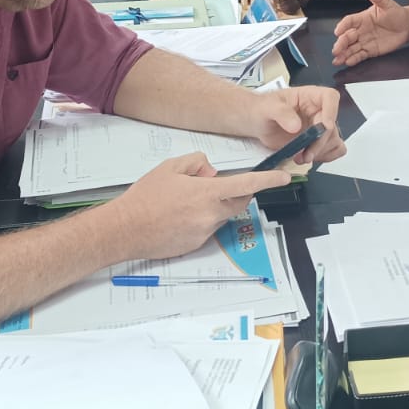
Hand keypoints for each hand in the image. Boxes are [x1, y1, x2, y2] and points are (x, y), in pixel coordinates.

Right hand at [110, 152, 291, 260]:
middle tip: (213, 185)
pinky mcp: (196, 245)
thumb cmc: (145, 197)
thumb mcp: (170, 167)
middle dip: (236, 192)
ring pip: (222, 216)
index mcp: (207, 193)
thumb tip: (212, 173)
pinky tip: (178, 217)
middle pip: (238, 202)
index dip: (268, 181)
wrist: (124, 229)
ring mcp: (204, 233)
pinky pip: (208, 228)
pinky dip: (201, 220)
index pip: (247, 184)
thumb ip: (198, 163)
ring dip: (215, 207)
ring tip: (184, 203)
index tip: (284, 177)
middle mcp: (211, 215)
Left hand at [245, 86, 344, 163]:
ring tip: (301, 157)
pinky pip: (333, 149)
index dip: (331, 111)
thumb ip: (281, 113)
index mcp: (309, 96)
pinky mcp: (317, 141)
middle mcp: (318, 110)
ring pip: (334, 140)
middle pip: (332, 125)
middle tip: (306, 153)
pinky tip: (307, 157)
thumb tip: (296, 125)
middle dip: (320, 143)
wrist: (257, 123)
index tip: (325, 126)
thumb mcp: (268, 107)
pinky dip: (324, 157)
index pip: (330, 97)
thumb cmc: (263, 109)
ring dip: (320, 152)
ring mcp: (319, 127)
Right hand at [331, 0, 408, 66]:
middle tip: (336, 49)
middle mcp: (361, 30)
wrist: (406, 26)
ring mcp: (365, 41)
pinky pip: (360, 55)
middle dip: (341, 44)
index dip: (343, 26)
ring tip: (338, 59)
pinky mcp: (371, 50)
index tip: (338, 31)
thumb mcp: (387, 4)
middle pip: (347, 37)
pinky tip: (348, 62)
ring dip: (343, 54)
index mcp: (362, 18)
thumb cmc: (395, 13)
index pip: (349, 21)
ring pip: (351, 48)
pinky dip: (354, 59)